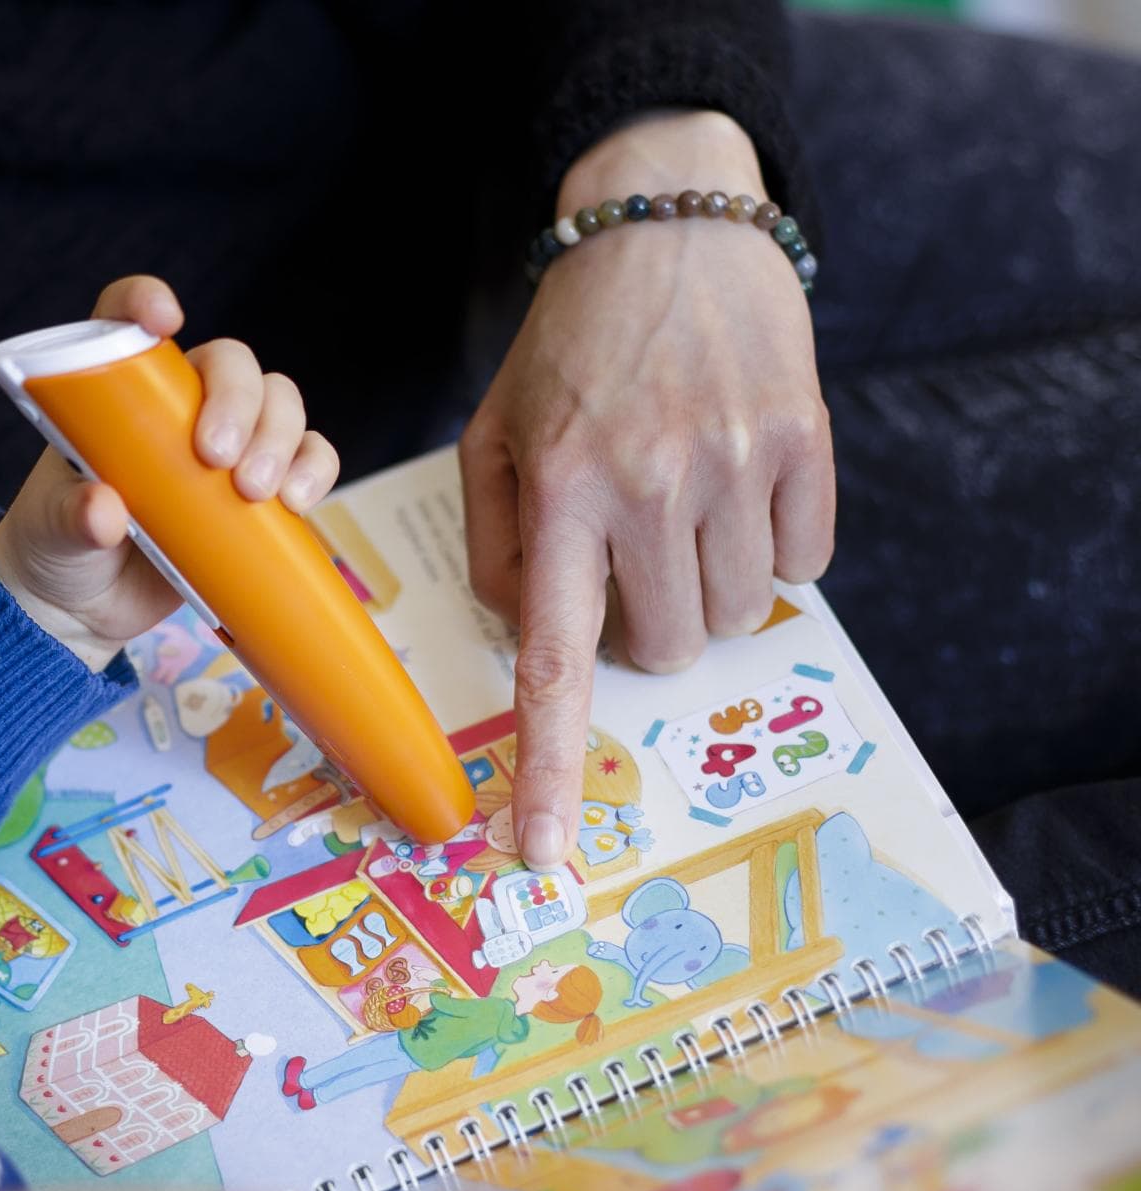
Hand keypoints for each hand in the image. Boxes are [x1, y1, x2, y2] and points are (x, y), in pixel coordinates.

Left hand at [0, 275, 340, 670]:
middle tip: (217, 459)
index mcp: (117, 392)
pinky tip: (296, 501)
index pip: (128, 319)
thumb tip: (105, 512)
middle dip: (239, 401)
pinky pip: (308, 456)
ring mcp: (225, 443)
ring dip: (280, 437)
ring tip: (256, 493)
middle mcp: (178, 405)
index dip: (145, 300)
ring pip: (278, 403)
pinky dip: (313, 469)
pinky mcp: (257, 489)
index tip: (165, 320)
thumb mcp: (52, 530)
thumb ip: (71, 517)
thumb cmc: (58, 547)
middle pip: (230, 364)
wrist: (86, 607)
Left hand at [460, 111, 833, 867]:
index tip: (542, 852)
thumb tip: (534, 638)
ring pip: (735, 614)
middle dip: (646, 628)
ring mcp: (737, 461)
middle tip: (630, 555)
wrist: (667, 229)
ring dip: (707, 585)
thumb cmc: (566, 349)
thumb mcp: (493, 435)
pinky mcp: (807, 439)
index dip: (548, 764)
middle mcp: (651, 484)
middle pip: (664, 648)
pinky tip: (738, 480)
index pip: (556, 657)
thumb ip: (498, 545)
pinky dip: (773, 544)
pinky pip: (805, 561)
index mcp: (561, 490)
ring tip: (683, 504)